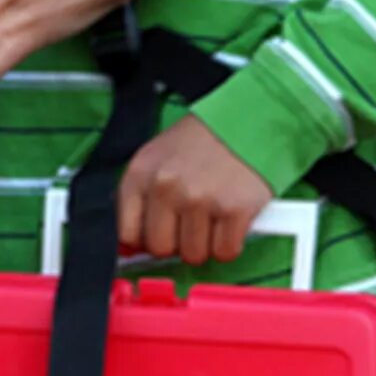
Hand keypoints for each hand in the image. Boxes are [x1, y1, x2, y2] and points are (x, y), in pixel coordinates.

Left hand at [117, 116, 273, 266]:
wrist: (248, 121)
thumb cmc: (201, 144)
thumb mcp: (157, 160)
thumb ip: (140, 201)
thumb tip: (128, 249)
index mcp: (140, 174)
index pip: (128, 233)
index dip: (147, 239)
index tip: (160, 233)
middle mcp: (166, 187)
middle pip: (161, 248)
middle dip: (177, 242)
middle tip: (192, 222)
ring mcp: (200, 199)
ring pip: (194, 255)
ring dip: (206, 243)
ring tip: (213, 214)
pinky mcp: (234, 210)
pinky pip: (225, 252)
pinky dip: (230, 243)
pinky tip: (230, 219)